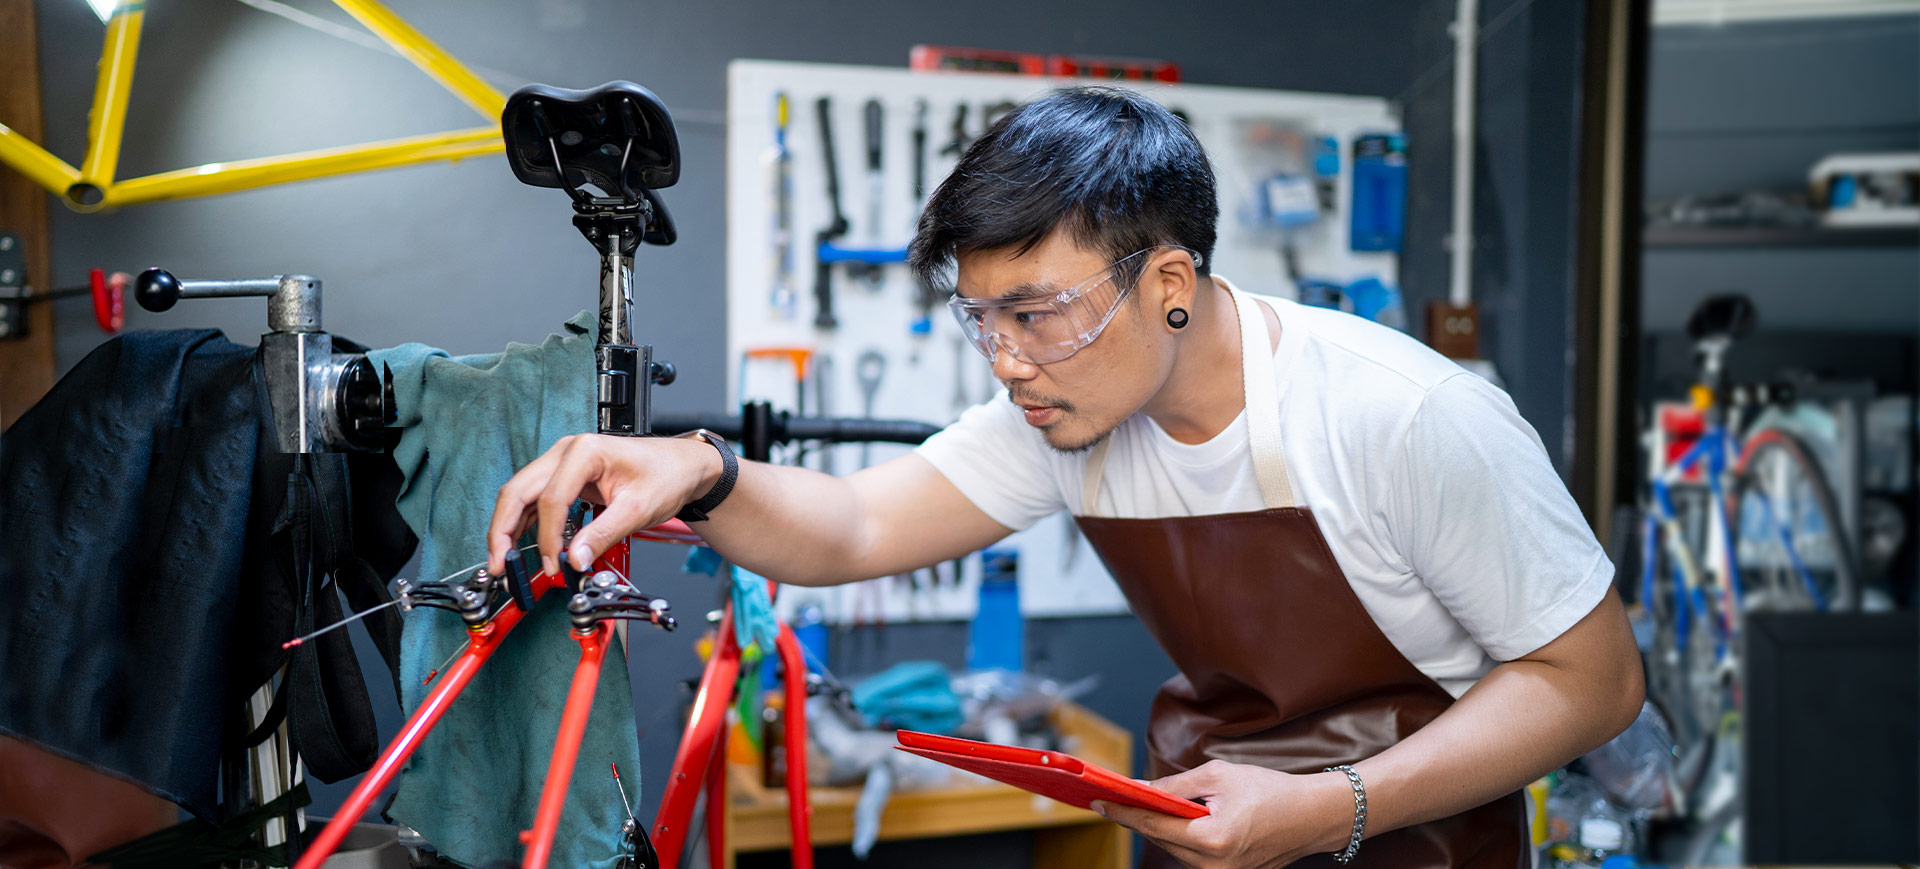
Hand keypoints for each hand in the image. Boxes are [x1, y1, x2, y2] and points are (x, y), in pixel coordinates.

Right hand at [487, 434, 720, 576]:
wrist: (682, 466)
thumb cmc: (666, 475)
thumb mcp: (638, 509)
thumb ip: (602, 535)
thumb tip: (573, 560)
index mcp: (584, 452)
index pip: (551, 499)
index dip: (546, 538)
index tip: (552, 564)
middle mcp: (566, 452)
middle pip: (518, 491)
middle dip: (503, 530)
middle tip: (499, 564)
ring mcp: (562, 463)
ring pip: (520, 495)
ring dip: (507, 528)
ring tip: (504, 561)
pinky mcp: (565, 476)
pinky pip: (534, 500)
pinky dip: (524, 523)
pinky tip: (520, 546)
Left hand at [1092, 760, 1352, 868]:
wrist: (1314, 816)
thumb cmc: (1271, 790)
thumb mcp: (1219, 776)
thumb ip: (1177, 784)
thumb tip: (1142, 788)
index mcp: (1212, 839)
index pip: (1154, 825)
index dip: (1123, 812)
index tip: (1098, 801)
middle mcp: (1215, 866)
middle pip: (1161, 841)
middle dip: (1137, 819)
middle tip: (1110, 799)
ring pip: (1175, 851)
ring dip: (1158, 830)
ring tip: (1135, 807)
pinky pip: (1193, 857)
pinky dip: (1179, 838)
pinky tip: (1169, 821)